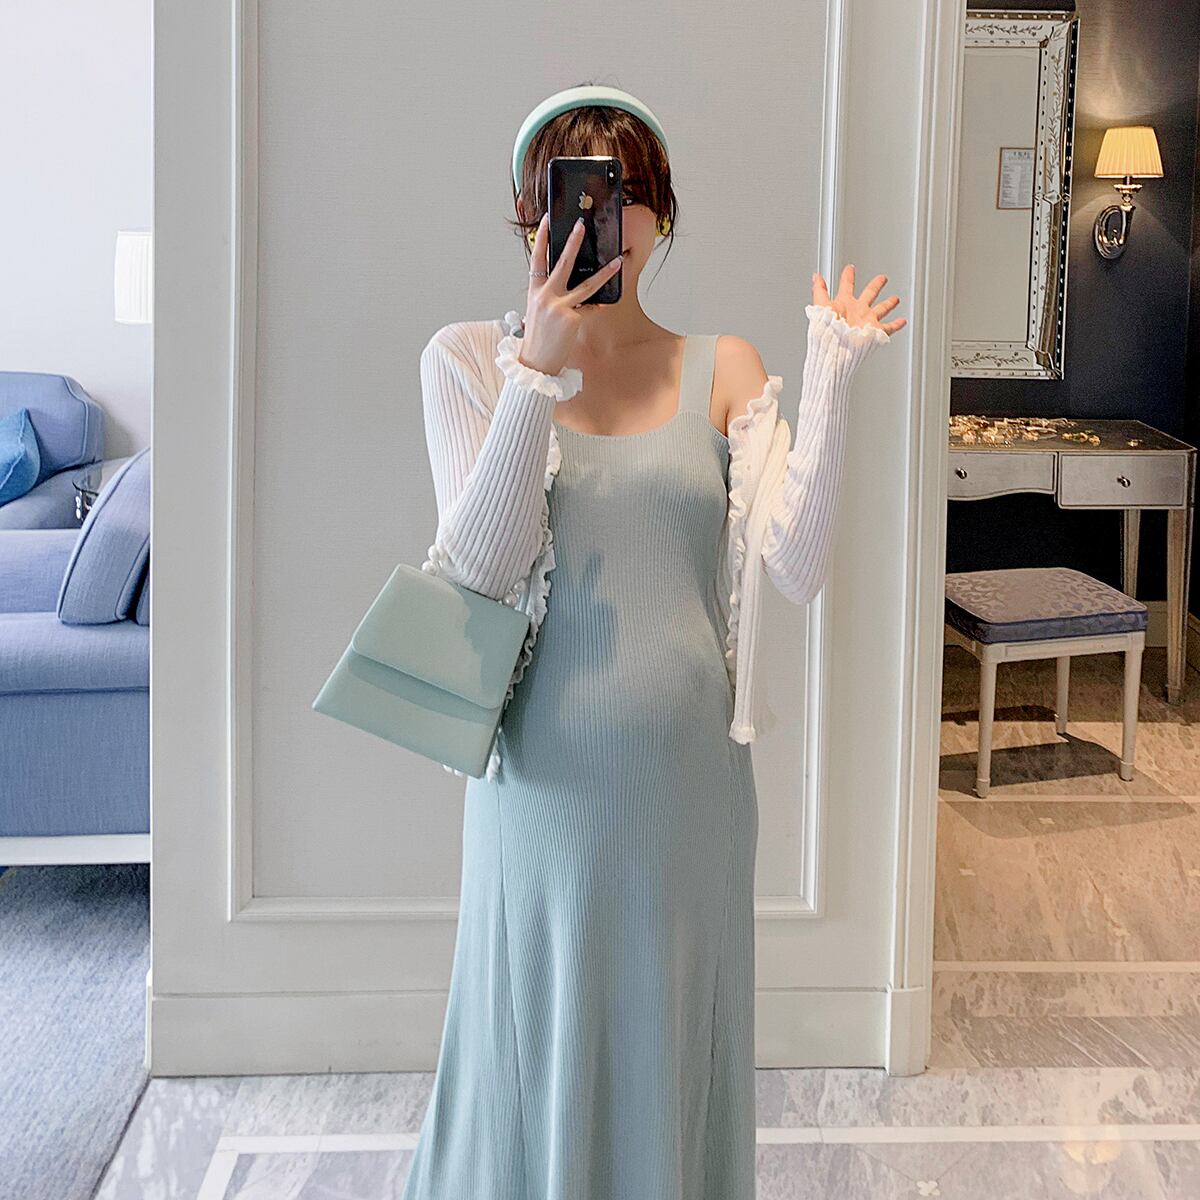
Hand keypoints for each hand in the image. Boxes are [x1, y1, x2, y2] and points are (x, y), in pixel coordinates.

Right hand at [517, 213, 623, 376]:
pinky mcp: (572, 319)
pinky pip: (590, 308)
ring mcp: (559, 307)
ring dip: (605, 272)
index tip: (547, 220)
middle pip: (563, 263)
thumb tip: (567, 282)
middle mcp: (546, 296)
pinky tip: (606, 303)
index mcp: (534, 291)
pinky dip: (598, 307)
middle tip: (581, 225)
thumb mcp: (536, 311)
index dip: (541, 238)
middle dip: (573, 242)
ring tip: (617, 260)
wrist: (537, 363)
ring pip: (587, 285)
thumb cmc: (538, 338)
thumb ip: (549, 294)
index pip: (537, 258)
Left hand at [811, 265, 906, 337]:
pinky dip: (896, 325)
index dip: (848, 276)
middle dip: (875, 286)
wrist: (835, 348)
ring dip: (889, 304)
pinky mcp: (874, 331)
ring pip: (881, 309)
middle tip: (882, 278)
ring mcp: (866, 321)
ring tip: (895, 299)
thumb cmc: (826, 330)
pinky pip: (888, 328)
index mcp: (844, 304)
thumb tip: (816, 276)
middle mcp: (857, 311)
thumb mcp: (821, 306)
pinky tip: (902, 321)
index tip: (850, 268)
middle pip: (869, 294)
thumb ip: (819, 290)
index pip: (846, 286)